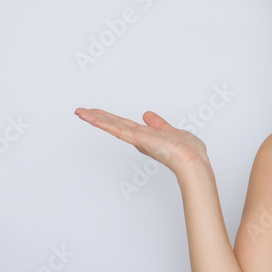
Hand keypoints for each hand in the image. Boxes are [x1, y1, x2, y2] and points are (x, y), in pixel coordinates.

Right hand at [74, 108, 208, 177]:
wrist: (192, 160)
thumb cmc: (188, 151)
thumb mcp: (173, 131)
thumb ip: (159, 124)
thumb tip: (147, 115)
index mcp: (147, 135)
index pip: (125, 124)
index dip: (111, 119)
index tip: (98, 114)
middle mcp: (140, 138)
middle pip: (115, 124)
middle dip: (97, 117)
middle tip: (80, 111)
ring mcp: (138, 139)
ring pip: (113, 126)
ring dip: (96, 118)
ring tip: (79, 112)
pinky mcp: (138, 140)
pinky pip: (119, 130)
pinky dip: (106, 124)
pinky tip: (93, 119)